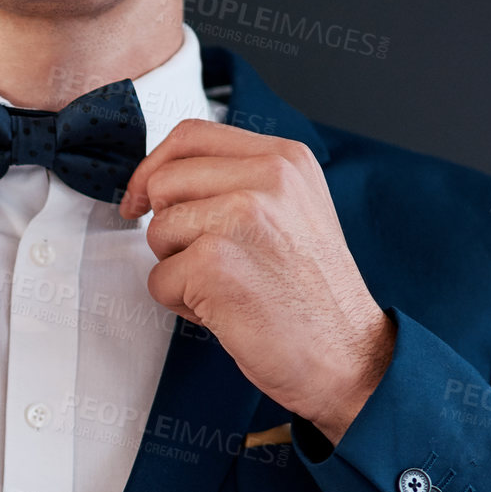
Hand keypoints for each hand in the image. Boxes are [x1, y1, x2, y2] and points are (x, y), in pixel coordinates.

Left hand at [119, 119, 393, 446]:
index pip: (192, 136)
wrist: (347, 356)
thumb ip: (241, 183)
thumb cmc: (314, 297)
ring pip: (157, 232)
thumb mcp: (294, 212)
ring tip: (227, 288)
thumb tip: (165, 179)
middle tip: (210, 262)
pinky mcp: (213, 263)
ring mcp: (240, 217)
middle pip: (164, 182)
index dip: (154, 167)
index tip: (142, 197)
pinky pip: (159, 279)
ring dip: (177, 269)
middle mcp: (266, 178)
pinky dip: (181, 304)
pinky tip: (225, 310)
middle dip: (170, 229)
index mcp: (285, 159)